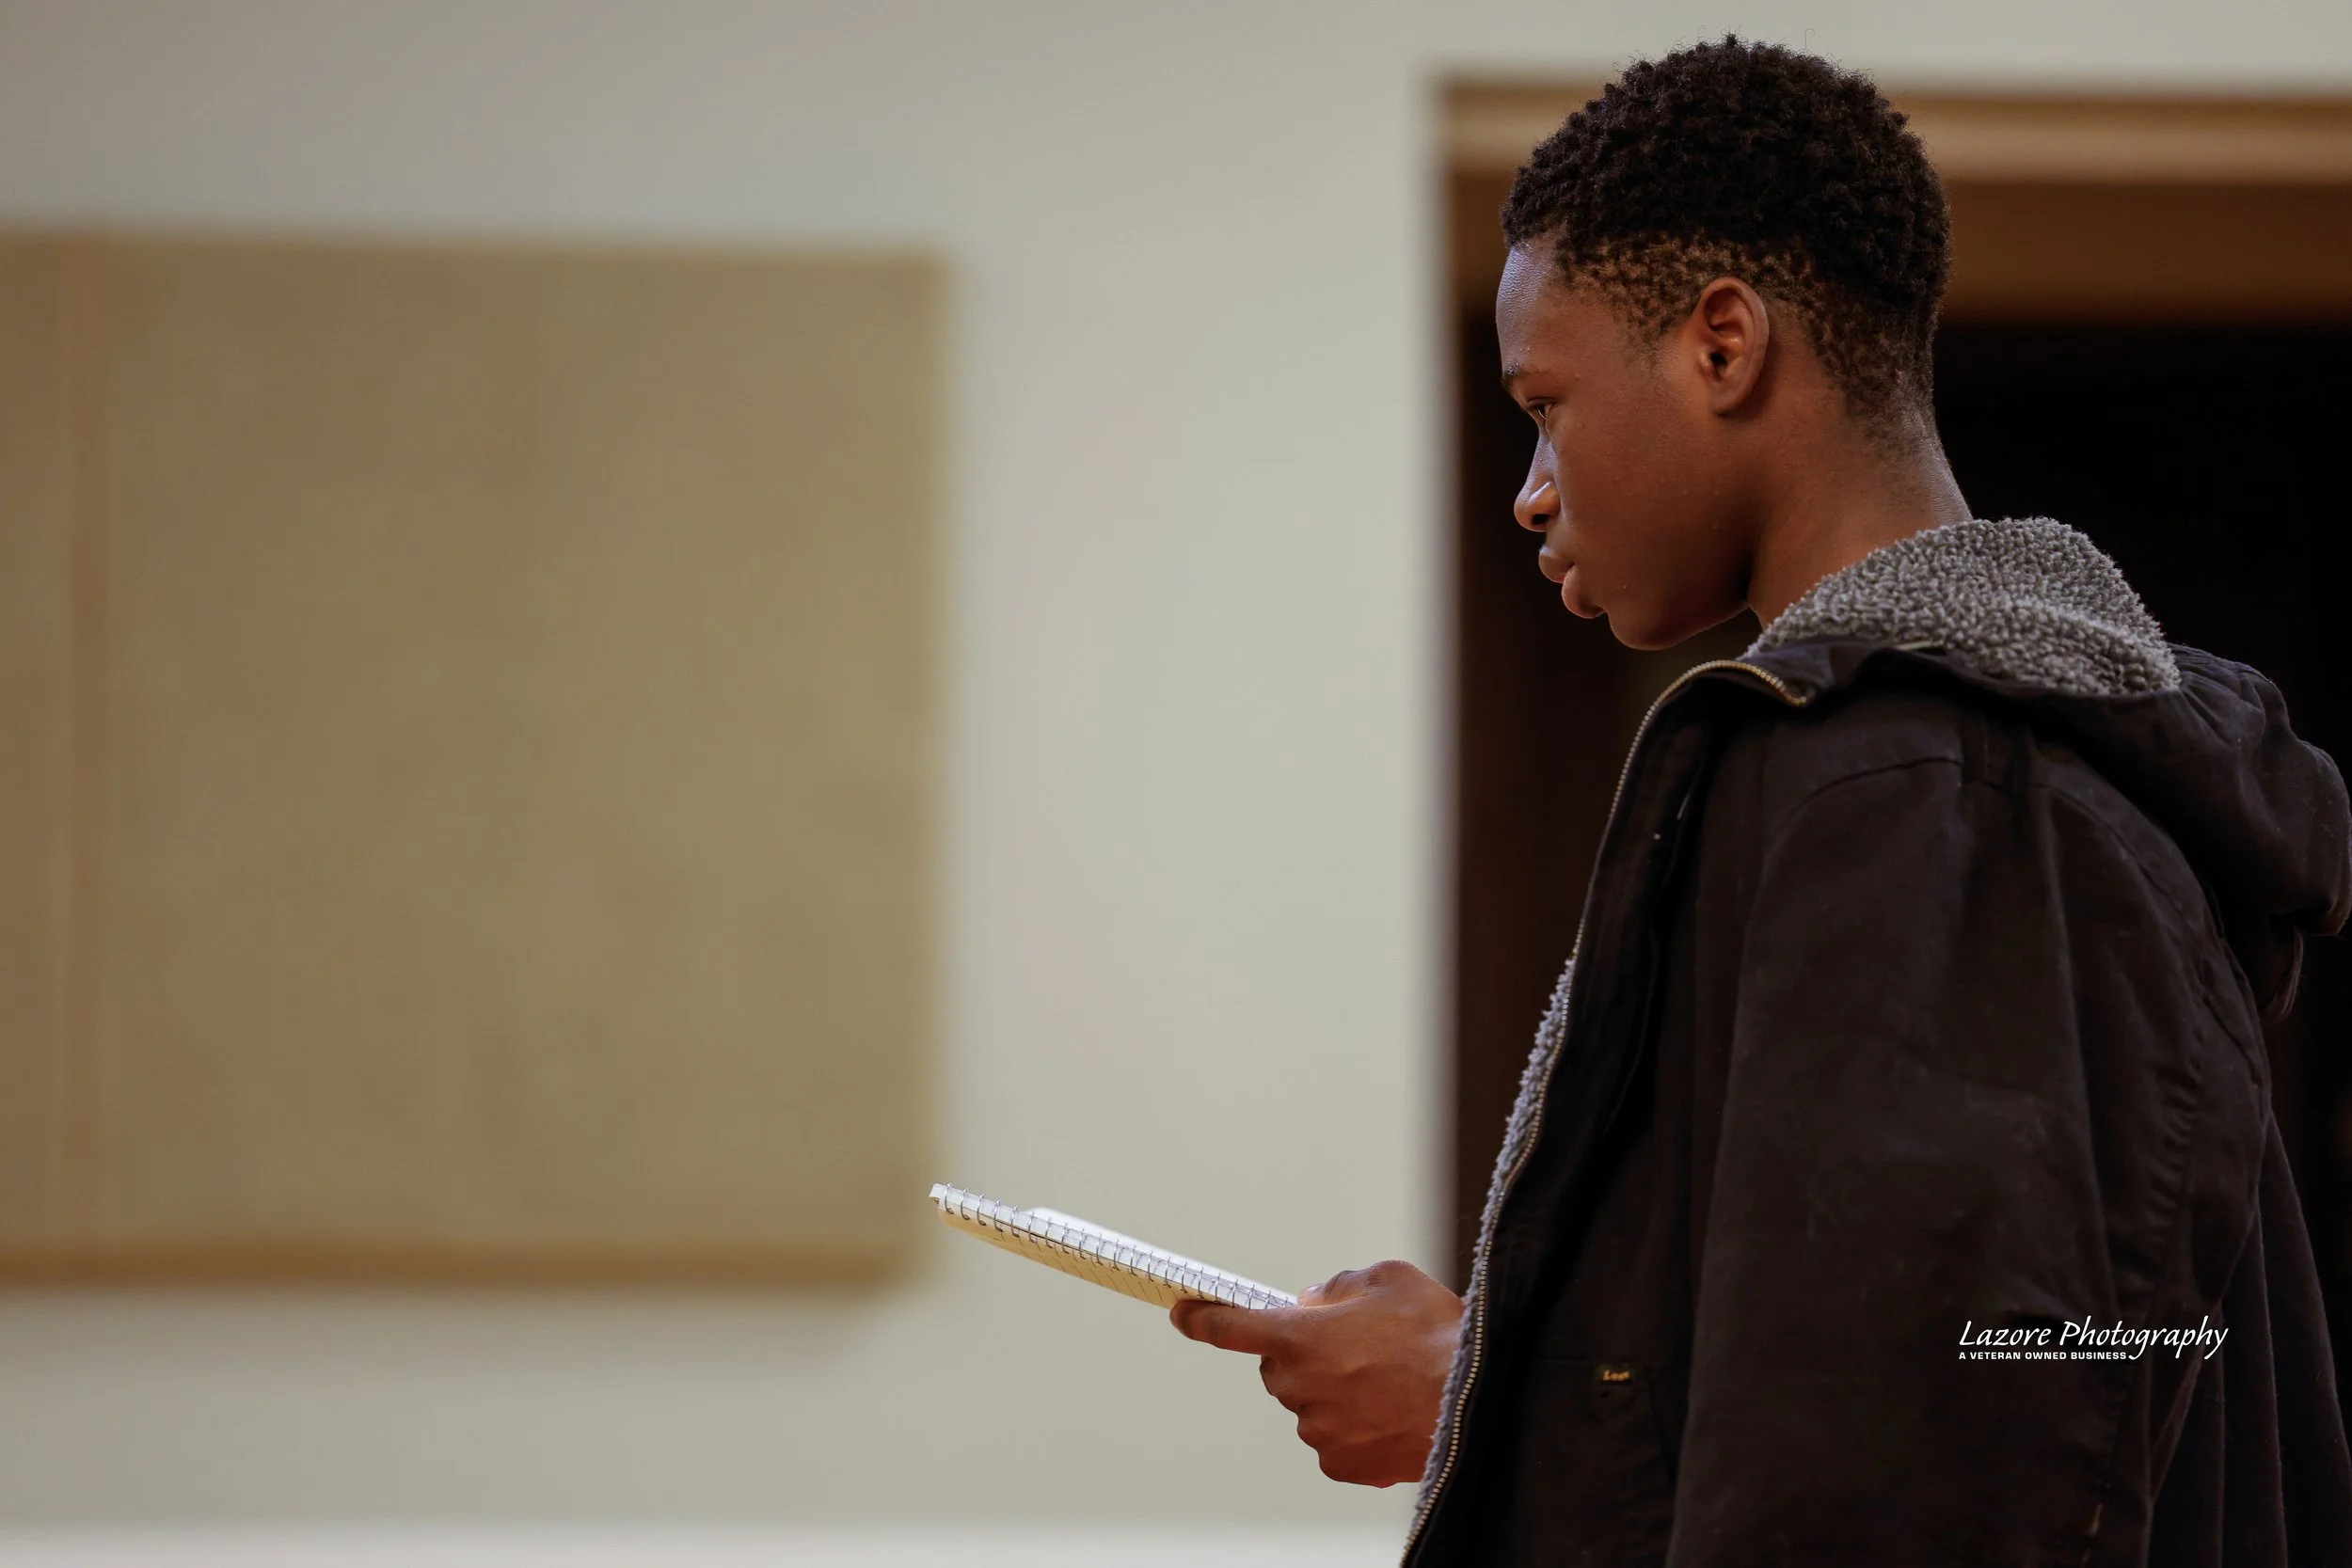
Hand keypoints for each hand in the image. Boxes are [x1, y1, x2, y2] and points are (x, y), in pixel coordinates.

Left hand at [1170, 1260, 1463, 1486]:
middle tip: (1353, 1346)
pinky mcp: (1342, 1464)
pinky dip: (1352, 1428)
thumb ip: (1339, 1287)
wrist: (1476, 1400)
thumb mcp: (1387, 1279)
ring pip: (1309, 1404)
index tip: (1183, 1315)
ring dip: (1333, 1392)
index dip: (1202, 1319)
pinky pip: (1332, 1441)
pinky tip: (1387, 1412)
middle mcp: (1298, 1387)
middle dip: (1304, 1354)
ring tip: (1386, 1381)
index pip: (1230, 1327)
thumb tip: (1316, 1302)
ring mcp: (1318, 1430)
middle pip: (1280, 1367)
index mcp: (1298, 1337)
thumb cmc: (1435, 1335)